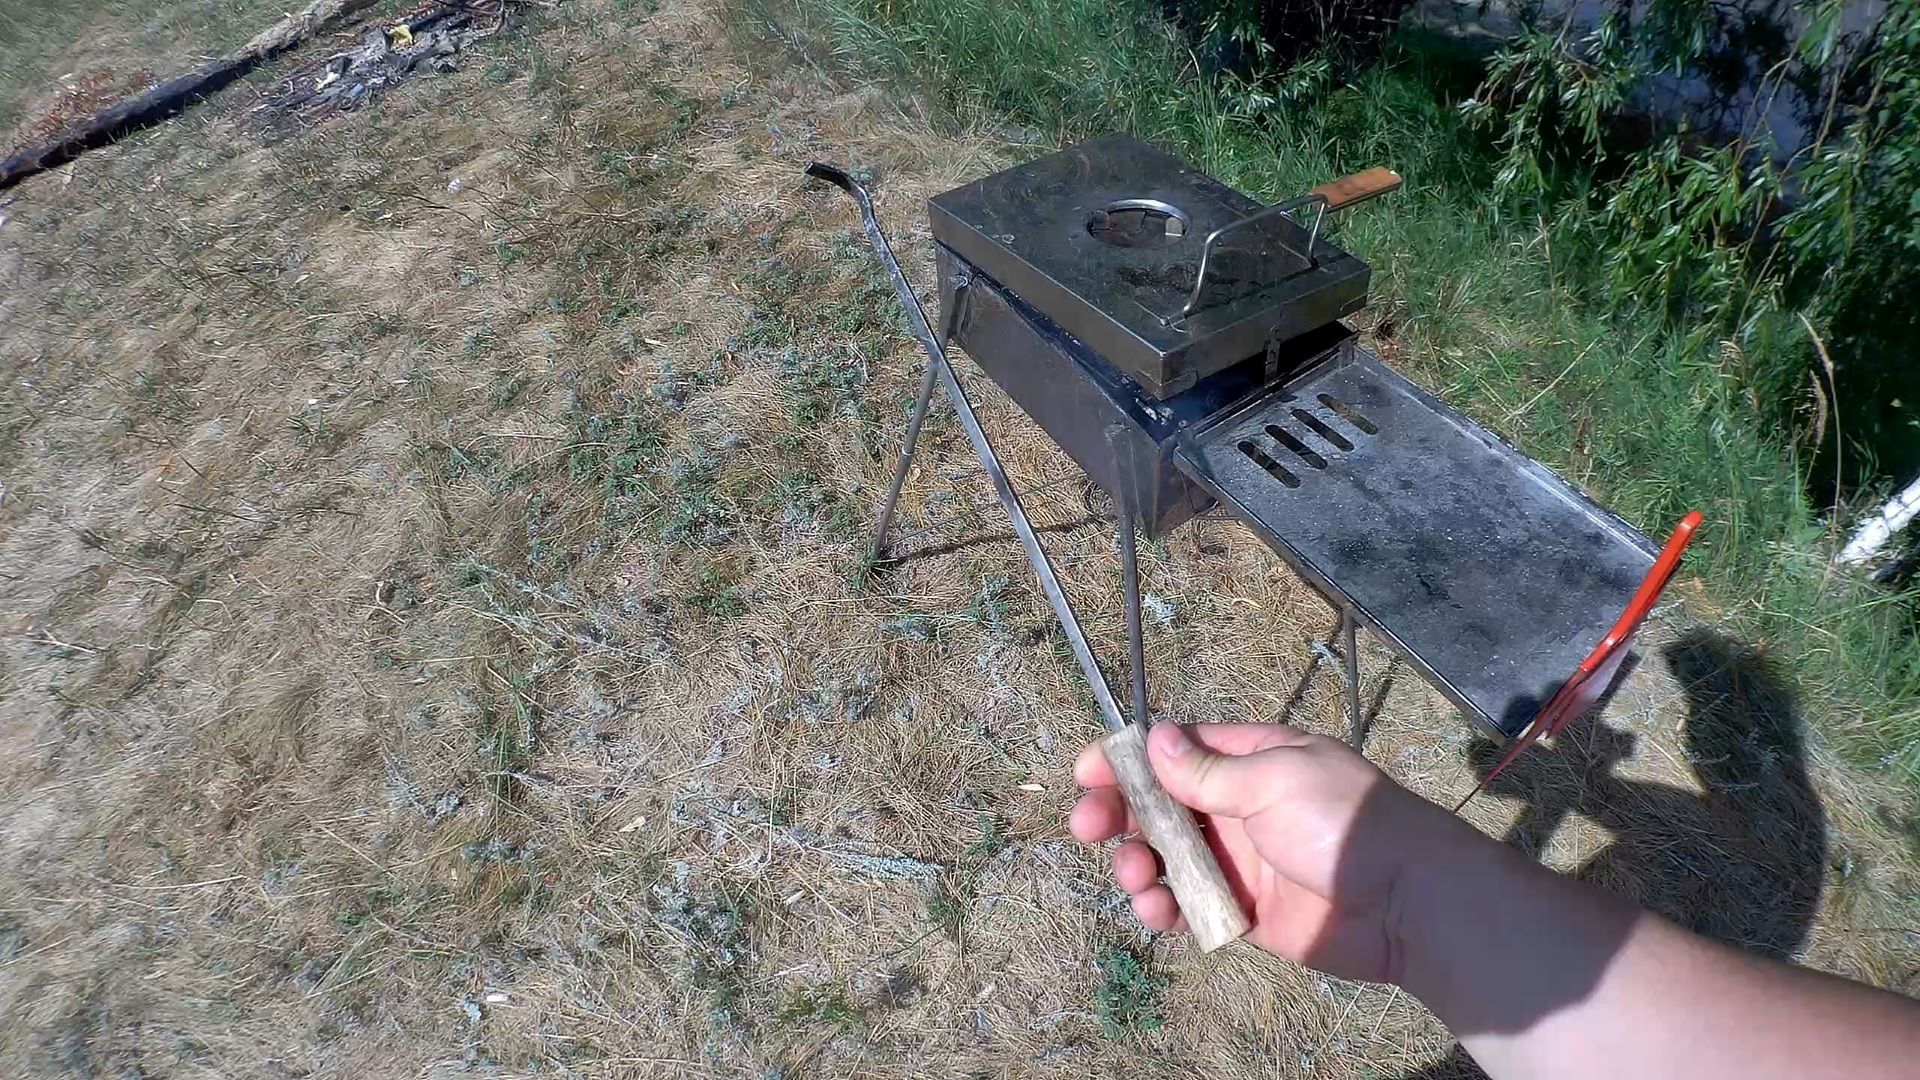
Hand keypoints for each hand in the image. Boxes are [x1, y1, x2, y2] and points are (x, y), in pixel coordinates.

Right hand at [1071, 722, 1464, 981]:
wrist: (1404, 901)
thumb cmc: (1343, 823)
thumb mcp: (1274, 780)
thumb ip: (1208, 772)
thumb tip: (1154, 738)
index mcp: (1250, 760)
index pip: (1176, 750)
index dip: (1126, 759)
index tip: (1086, 772)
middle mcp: (1237, 807)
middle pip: (1158, 805)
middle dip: (1118, 814)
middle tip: (1087, 826)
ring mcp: (1238, 861)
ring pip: (1164, 858)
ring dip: (1136, 864)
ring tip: (1136, 876)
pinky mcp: (1242, 911)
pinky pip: (1187, 905)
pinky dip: (1163, 908)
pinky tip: (1158, 910)